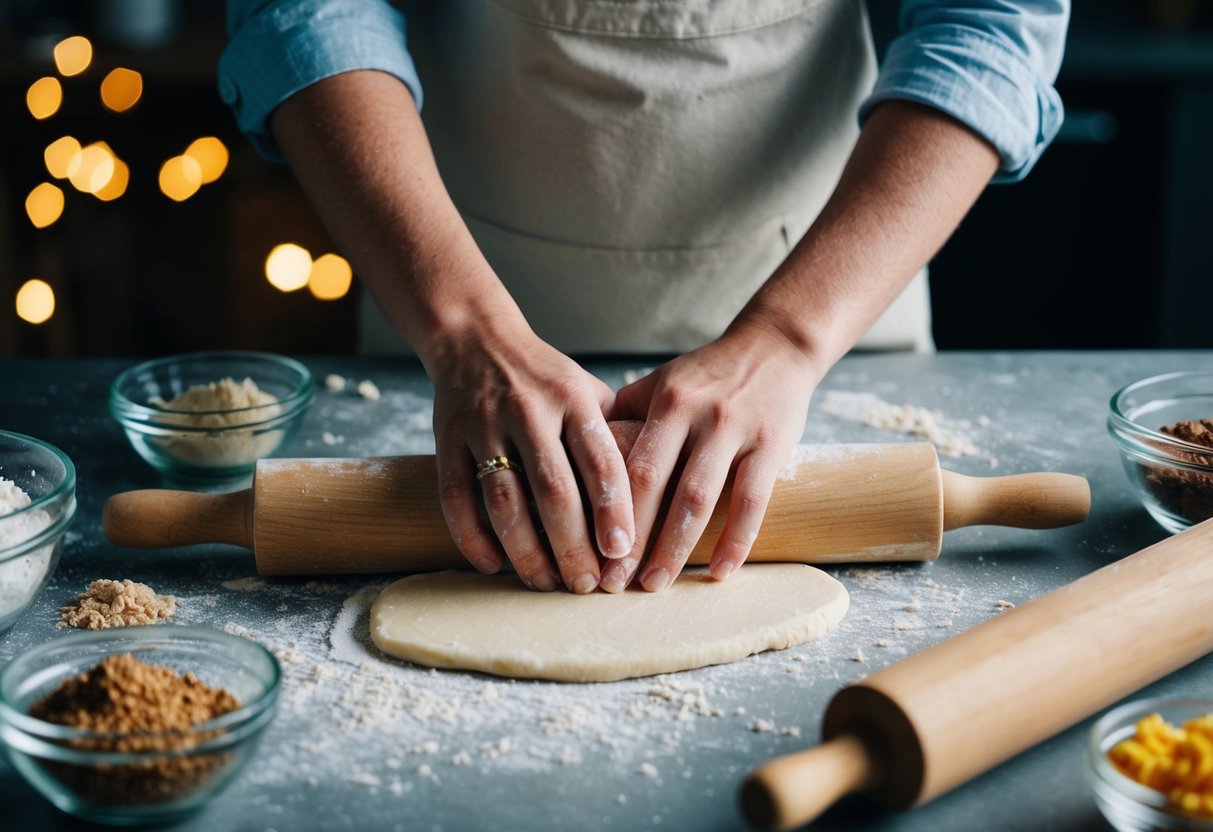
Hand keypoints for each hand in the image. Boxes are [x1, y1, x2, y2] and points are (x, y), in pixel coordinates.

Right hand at [428, 318, 634, 592]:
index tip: (622, 553)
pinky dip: (473, 538)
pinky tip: (493, 565)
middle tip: (587, 585)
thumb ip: (615, 437)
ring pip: (504, 502)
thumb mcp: (588, 391)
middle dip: (572, 547)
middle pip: (553, 491)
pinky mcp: (446, 441)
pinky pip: (457, 498)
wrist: (475, 339)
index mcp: (573, 399)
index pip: (600, 461)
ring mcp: (484, 426)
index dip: (613, 511)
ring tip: (545, 583)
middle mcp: (529, 411)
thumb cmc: (545, 379)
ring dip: (526, 552)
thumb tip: (654, 499)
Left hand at [602, 320, 819, 592]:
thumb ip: (626, 417)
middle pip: (658, 486)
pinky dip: (736, 541)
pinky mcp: (772, 447)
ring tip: (656, 584)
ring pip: (701, 500)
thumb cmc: (709, 374)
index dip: (607, 511)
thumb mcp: (663, 382)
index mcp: (666, 401)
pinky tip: (719, 572)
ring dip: (676, 549)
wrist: (777, 346)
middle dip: (633, 538)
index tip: (590, 550)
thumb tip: (576, 459)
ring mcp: (737, 431)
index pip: (629, 463)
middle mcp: (699, 414)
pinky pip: (752, 502)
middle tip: (613, 582)